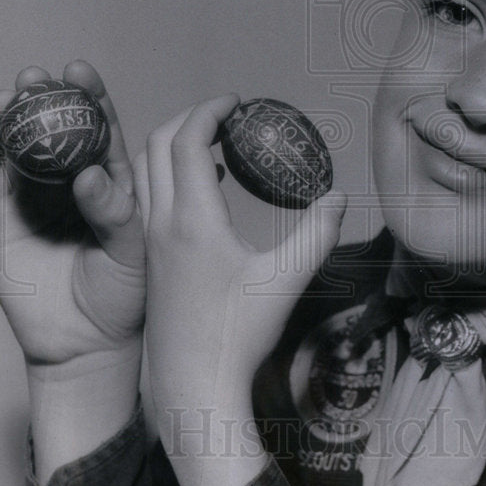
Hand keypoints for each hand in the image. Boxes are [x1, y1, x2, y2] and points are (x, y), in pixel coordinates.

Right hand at [0, 61, 146, 483]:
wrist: (86, 343)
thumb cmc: (124, 296)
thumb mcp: (132, 253)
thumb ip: (115, 213)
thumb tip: (91, 175)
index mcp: (114, 181)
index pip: (102, 129)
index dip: (91, 97)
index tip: (80, 70)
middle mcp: (71, 180)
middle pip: (54, 127)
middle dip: (44, 96)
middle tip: (37, 77)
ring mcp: (33, 196)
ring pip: (17, 144)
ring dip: (9, 114)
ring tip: (7, 97)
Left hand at [135, 94, 345, 485]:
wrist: (192, 383)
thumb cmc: (239, 333)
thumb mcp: (287, 279)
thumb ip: (316, 233)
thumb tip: (340, 197)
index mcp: (191, 219)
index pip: (187, 142)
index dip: (209, 111)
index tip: (236, 102)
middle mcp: (160, 223)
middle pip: (156, 145)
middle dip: (187, 118)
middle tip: (224, 116)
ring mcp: (148, 242)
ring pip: (145, 171)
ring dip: (172, 145)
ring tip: (214, 143)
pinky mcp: (148, 259)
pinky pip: (147, 196)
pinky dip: (168, 174)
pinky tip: (208, 189)